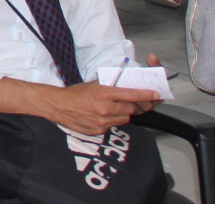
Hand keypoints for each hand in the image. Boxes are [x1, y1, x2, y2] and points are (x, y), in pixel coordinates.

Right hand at [40, 63, 161, 135]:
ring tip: (113, 108)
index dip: (146, 95)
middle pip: (131, 109)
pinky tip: (103, 115)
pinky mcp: (99, 131)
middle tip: (134, 102)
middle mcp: (105, 108)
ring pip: (125, 119)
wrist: (58, 106)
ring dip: (123, 114)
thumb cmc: (75, 93)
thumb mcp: (93, 84)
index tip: (156, 94)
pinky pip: (114, 126)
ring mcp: (103, 121)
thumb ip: (110, 86)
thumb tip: (126, 85)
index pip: (131, 95)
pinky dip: (113, 120)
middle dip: (134, 106)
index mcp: (104, 93)